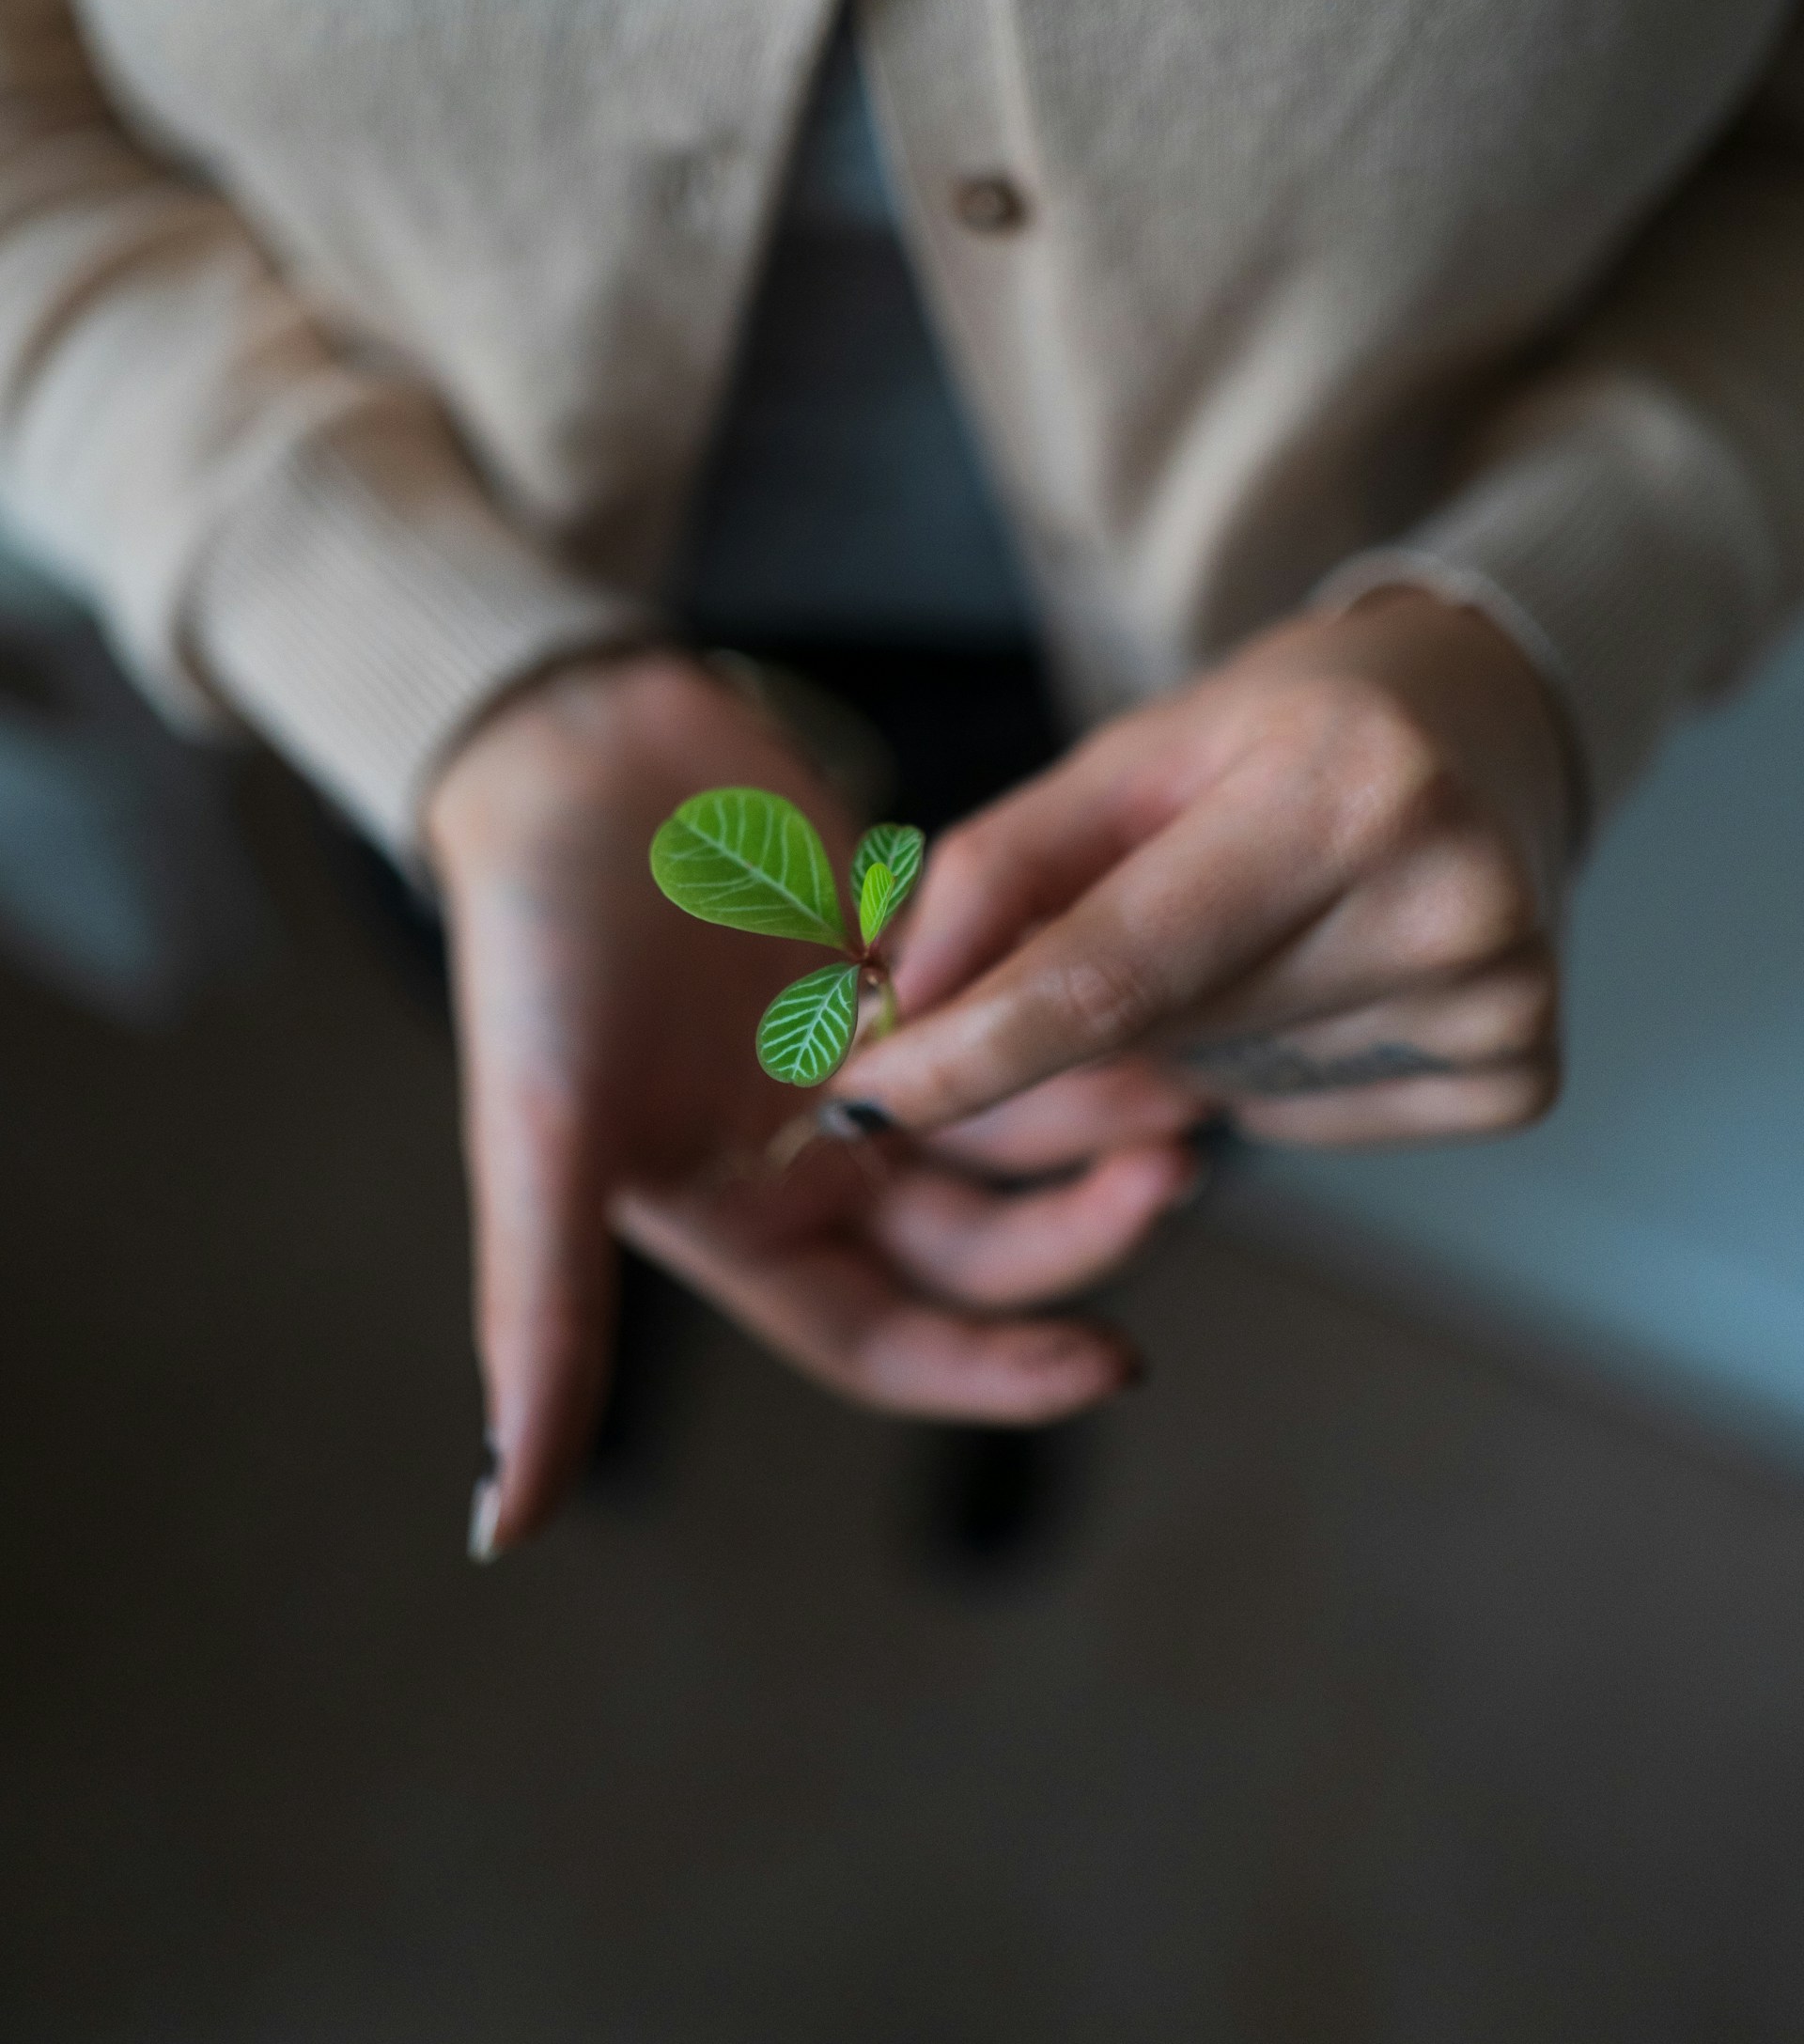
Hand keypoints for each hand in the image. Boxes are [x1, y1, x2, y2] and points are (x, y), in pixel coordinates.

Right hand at [423, 652, 1196, 1554]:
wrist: (564, 754)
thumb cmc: (538, 953)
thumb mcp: (545, 1141)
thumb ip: (542, 1325)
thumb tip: (497, 1528)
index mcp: (741, 1224)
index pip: (895, 1340)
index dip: (1000, 1372)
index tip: (1118, 1363)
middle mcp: (813, 1157)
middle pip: (981, 1237)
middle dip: (1081, 1223)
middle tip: (1176, 1170)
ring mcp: (864, 1055)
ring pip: (1013, 1120)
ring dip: (1097, 1113)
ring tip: (1190, 1084)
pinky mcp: (902, 955)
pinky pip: (1011, 1000)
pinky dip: (1070, 1002)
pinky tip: (1149, 982)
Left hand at [833, 592, 1572, 1149]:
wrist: (1486, 726)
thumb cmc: (1288, 729)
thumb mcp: (1134, 754)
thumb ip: (1000, 873)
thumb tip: (891, 1011)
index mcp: (1343, 790)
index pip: (1113, 972)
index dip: (971, 1049)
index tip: (858, 1096)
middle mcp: (1446, 898)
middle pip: (1158, 1035)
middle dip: (1080, 1016)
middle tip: (1135, 910)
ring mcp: (1499, 998)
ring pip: (1222, 1087)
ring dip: (1186, 1035)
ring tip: (1262, 919)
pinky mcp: (1519, 1073)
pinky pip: (1306, 1121)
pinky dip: (1274, 1069)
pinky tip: (1327, 971)